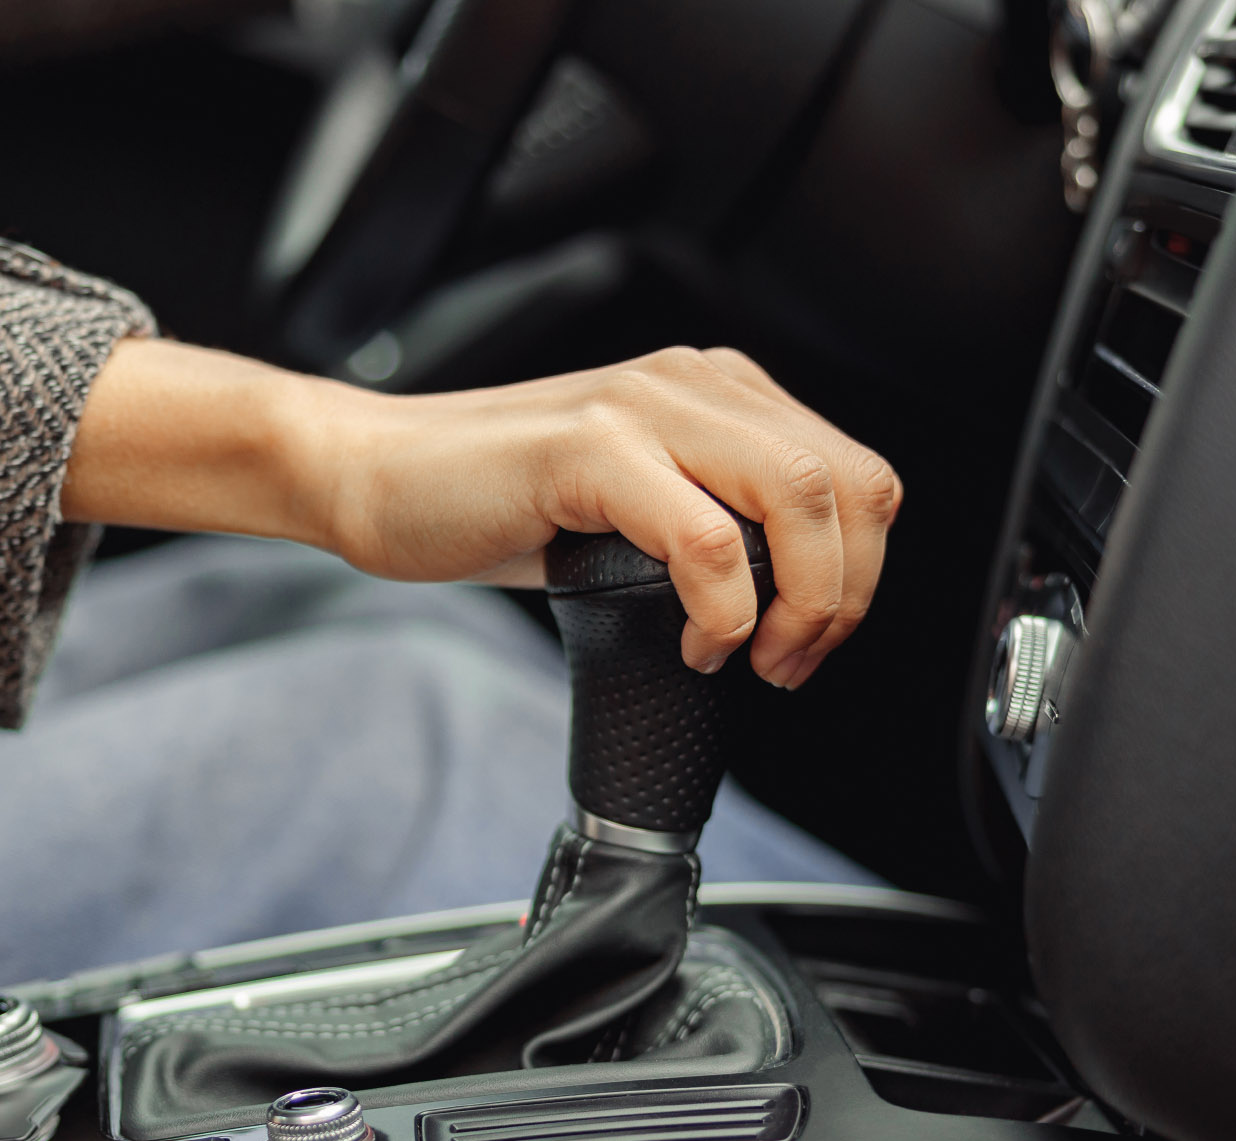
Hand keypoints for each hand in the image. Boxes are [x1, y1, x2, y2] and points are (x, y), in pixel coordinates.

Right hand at [63, 340, 901, 688]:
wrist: (374, 477)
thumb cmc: (496, 503)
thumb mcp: (637, 505)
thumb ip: (718, 521)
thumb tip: (799, 604)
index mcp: (717, 389)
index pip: (857, 472)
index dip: (861, 572)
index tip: (812, 641)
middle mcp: (693, 381)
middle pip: (849, 484)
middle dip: (844, 596)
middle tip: (791, 663)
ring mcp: (642, 407)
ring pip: (800, 497)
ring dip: (800, 604)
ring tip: (751, 658)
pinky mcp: (590, 448)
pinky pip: (708, 538)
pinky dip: (723, 611)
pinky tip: (696, 643)